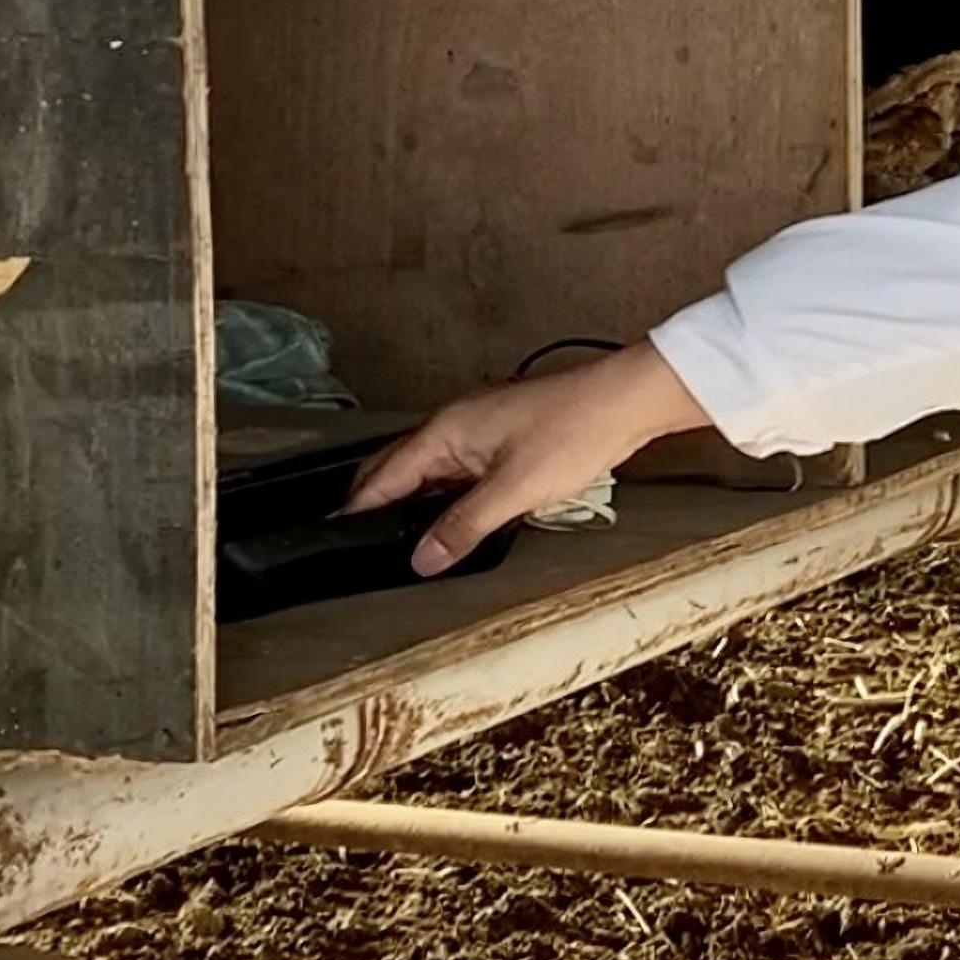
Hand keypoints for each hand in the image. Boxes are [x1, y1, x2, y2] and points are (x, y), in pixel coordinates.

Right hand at [346, 341, 707, 575]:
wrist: (626, 402)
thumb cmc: (575, 430)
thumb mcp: (514, 489)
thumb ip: (464, 525)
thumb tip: (422, 558)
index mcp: (444, 432)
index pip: (382, 478)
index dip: (356, 512)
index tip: (333, 540)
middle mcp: (453, 426)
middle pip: (398, 472)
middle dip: (377, 508)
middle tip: (362, 548)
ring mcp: (478, 430)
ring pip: (430, 473)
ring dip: (416, 504)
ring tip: (404, 544)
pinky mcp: (502, 439)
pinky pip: (458, 472)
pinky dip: (447, 497)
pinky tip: (454, 521)